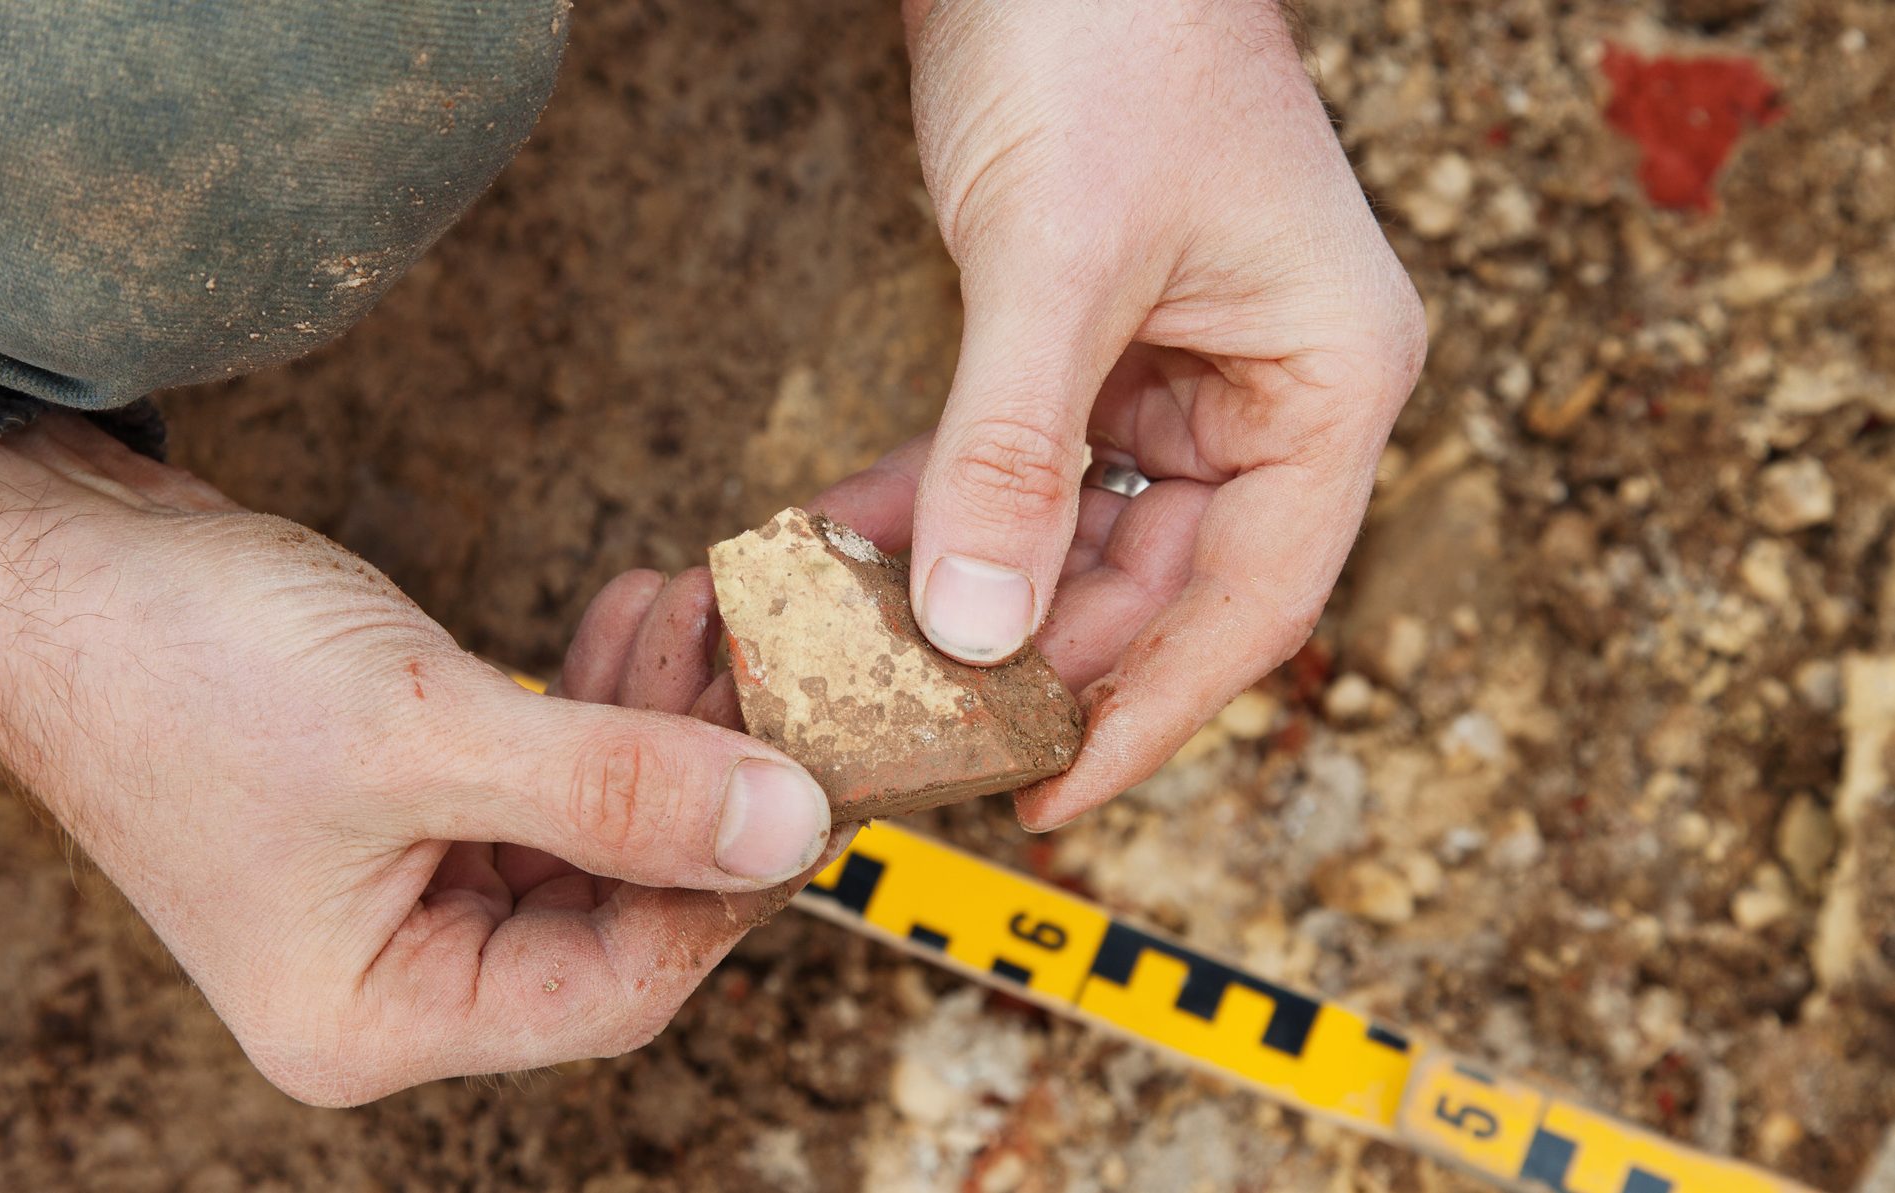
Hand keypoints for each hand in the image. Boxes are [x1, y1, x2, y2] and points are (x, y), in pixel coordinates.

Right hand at [0, 414, 834, 1103]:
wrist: (40, 558)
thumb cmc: (171, 665)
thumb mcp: (417, 731)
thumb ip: (612, 788)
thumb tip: (785, 825)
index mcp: (375, 1012)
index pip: (611, 987)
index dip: (722, 888)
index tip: (805, 778)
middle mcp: (391, 968)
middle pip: (612, 907)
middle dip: (695, 783)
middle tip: (762, 669)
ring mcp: (396, 881)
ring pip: (588, 828)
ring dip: (654, 724)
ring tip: (697, 612)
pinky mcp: (403, 795)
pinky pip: (541, 770)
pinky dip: (595, 700)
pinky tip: (634, 617)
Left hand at [824, 0, 1426, 828]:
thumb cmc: (1103, 39)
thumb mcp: (1054, 261)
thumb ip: (1014, 452)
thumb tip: (976, 632)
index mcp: (1327, 378)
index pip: (1255, 598)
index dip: (1151, 711)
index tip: (1050, 798)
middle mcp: (1269, 386)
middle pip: (1161, 580)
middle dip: (1038, 654)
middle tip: (923, 732)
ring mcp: (1182, 365)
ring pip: (1082, 531)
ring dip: (978, 585)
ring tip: (868, 650)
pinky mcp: (1095, 338)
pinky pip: (1027, 461)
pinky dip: (950, 504)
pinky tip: (861, 546)